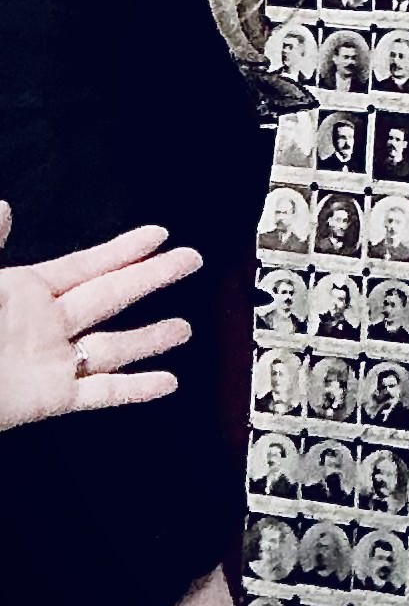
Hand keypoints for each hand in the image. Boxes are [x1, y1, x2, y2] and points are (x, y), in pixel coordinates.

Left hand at [0, 202, 201, 430]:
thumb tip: (3, 206)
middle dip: (153, 278)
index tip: (158, 235)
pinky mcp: (50, 399)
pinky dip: (136, 389)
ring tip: (186, 329)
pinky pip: (102, 393)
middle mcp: (46, 324)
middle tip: (192, 260)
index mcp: (24, 290)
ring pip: (114, 346)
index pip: (87, 265)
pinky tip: (168, 382)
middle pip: (112, 296)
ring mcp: (51, 362)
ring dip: (151, 338)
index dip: (124, 249)